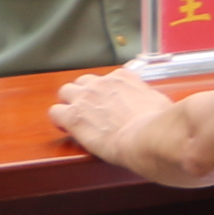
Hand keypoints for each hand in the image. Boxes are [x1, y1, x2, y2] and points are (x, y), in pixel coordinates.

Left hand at [50, 68, 167, 158]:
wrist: (145, 137)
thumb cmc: (156, 123)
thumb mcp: (158, 101)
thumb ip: (146, 97)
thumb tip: (148, 103)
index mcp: (123, 77)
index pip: (107, 78)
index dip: (105, 92)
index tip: (108, 102)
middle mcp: (101, 83)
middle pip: (82, 82)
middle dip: (83, 94)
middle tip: (89, 110)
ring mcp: (85, 98)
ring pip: (65, 91)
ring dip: (69, 103)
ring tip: (76, 118)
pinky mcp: (72, 116)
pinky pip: (55, 112)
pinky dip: (59, 120)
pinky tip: (66, 128)